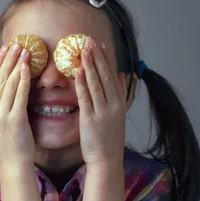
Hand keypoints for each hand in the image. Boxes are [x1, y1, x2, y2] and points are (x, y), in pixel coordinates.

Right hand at [0, 43, 33, 169]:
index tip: (6, 48)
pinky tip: (28, 68)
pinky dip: (23, 79)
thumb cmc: (11, 142)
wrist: (13, 163)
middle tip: (17, 44)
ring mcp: (0, 115)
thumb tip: (7, 83)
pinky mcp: (13, 119)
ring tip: (25, 50)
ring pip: (9, 83)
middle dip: (9, 58)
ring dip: (17, 64)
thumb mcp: (0, 120)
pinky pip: (20, 94)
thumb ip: (0, 102)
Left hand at [73, 40, 127, 167]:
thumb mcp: (117, 114)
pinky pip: (86, 97)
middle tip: (90, 41)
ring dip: (90, 65)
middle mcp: (113, 105)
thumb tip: (121, 74)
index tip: (101, 45)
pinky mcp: (90, 119)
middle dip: (97, 57)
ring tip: (84, 50)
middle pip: (105, 76)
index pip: (112, 75)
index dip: (106, 59)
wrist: (107, 159)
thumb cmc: (109, 138)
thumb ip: (118, 94)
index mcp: (119, 102)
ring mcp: (102, 112)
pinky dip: (82, 83)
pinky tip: (78, 71)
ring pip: (96, 83)